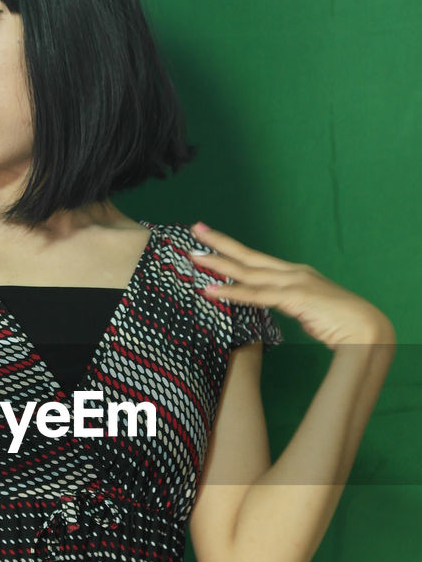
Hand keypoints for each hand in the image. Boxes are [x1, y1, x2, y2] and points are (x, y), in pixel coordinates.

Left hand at [186, 222, 395, 349]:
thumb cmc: (340, 325)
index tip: (211, 237)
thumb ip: (290, 305)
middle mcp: (292, 273)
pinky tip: (210, 290)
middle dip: (220, 243)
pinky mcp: (294, 298)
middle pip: (248, 256)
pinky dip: (232, 292)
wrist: (367, 332)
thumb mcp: (308, 311)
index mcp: (295, 274)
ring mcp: (293, 283)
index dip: (233, 249)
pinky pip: (256, 295)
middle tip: (196, 229)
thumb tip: (274, 307)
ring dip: (219, 264)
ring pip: (248, 272)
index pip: (257, 259)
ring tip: (194, 257)